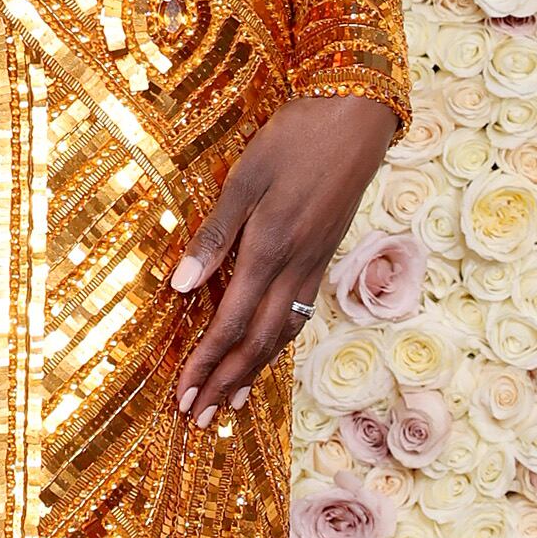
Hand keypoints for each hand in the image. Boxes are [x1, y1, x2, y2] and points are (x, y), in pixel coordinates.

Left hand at [170, 93, 399, 430]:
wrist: (357, 119)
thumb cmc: (295, 138)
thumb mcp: (245, 177)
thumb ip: (215, 234)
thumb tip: (180, 287)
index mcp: (270, 250)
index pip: (230, 325)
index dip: (205, 365)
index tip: (182, 395)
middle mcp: (295, 268)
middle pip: (257, 343)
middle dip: (226, 383)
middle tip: (199, 418)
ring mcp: (315, 266)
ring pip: (282, 335)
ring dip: (253, 372)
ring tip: (231, 402)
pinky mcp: (324, 257)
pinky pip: (298, 315)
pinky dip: (277, 345)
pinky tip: (265, 353)